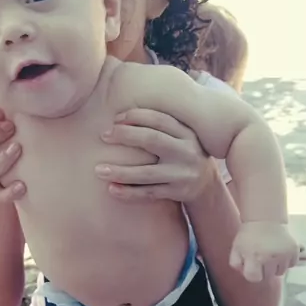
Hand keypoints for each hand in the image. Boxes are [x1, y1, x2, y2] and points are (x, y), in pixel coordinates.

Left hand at [96, 109, 212, 201]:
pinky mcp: (176, 193)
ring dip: (120, 172)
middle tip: (104, 136)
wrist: (206, 185)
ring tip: (98, 170)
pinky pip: (148, 193)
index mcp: (186, 133)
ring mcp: (181, 174)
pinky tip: (111, 189)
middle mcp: (186, 152)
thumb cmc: (183, 154)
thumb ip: (162, 125)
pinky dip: (129, 192)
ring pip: (146, 173)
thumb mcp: (181, 136)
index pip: (159, 119)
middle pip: (152, 140)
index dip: (136, 117)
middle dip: (126, 136)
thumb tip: (123, 112)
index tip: (115, 119)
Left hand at [229, 221, 298, 281]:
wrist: (265, 219)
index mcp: (254, 257)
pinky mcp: (294, 251)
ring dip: (276, 267)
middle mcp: (270, 258)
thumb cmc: (249, 236)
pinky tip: (280, 252)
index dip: (253, 274)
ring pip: (281, 272)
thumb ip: (236, 264)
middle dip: (264, 271)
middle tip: (262, 259)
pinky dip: (286, 261)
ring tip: (271, 255)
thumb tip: (244, 274)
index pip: (254, 278)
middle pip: (268, 277)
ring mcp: (284, 255)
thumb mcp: (236, 249)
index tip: (253, 267)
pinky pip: (291, 265)